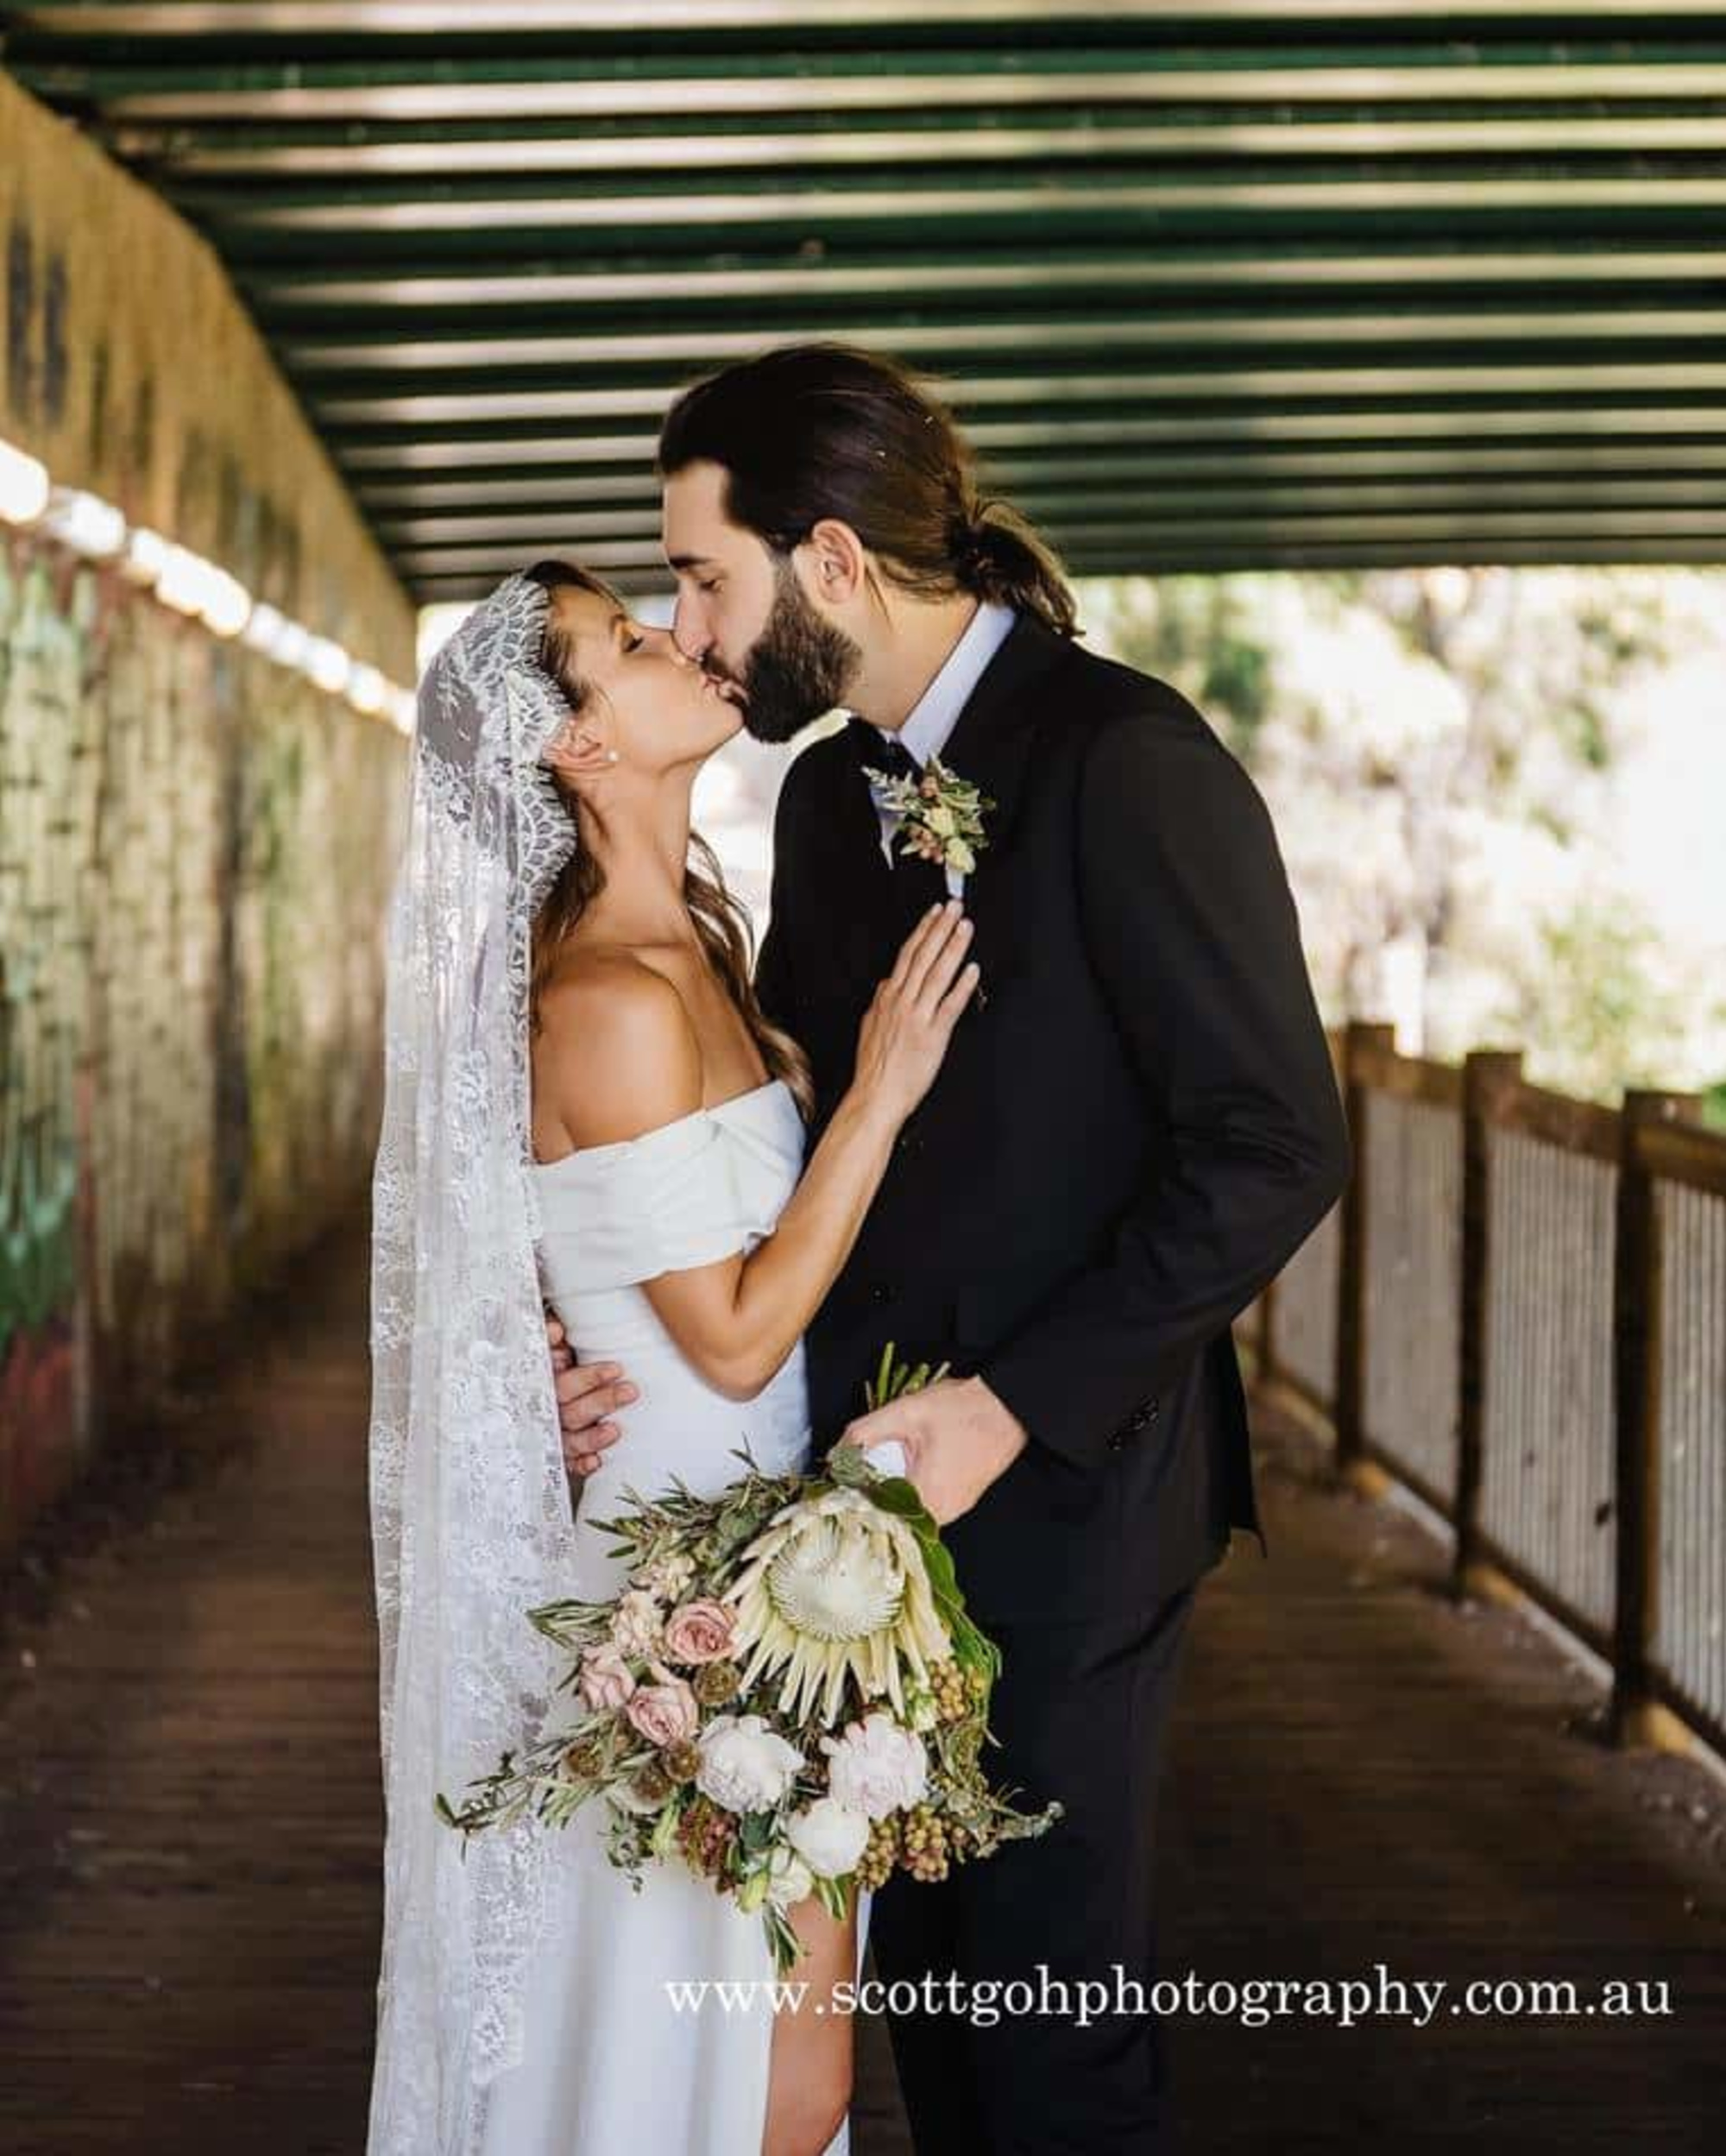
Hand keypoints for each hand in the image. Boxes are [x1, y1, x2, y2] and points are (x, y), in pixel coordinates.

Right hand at [545, 1311, 636, 1478]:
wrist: (518, 1396)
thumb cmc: (543, 1366)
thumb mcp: (543, 1350)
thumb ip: (546, 1340)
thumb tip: (556, 1331)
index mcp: (539, 1384)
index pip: (563, 1382)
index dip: (588, 1378)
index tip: (616, 1369)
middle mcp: (543, 1411)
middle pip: (571, 1411)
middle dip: (601, 1402)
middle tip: (630, 1391)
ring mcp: (549, 1434)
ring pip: (569, 1440)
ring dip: (591, 1438)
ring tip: (615, 1431)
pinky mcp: (556, 1454)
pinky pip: (567, 1464)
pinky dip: (580, 1464)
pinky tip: (595, 1462)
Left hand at [834, 1375, 1027, 1525]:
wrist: (1009, 1405)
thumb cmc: (966, 1409)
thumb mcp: (905, 1413)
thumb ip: (864, 1433)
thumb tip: (838, 1452)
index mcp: (928, 1499)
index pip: (876, 1517)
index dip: (855, 1500)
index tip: (843, 1485)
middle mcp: (944, 1513)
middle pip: (892, 1517)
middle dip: (873, 1494)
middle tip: (861, 1471)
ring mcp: (956, 1508)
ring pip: (910, 1511)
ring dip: (893, 1491)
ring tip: (887, 1464)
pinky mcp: (962, 1499)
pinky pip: (927, 1503)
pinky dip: (912, 1488)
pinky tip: (908, 1465)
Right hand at [852, 901, 979, 1126]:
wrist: (875, 1096)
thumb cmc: (875, 1067)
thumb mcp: (870, 1026)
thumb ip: (881, 1003)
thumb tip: (888, 985)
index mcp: (887, 997)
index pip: (907, 955)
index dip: (923, 931)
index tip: (934, 912)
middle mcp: (901, 1002)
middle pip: (923, 957)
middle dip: (940, 928)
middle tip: (954, 907)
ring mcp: (917, 1017)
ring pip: (936, 974)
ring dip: (952, 948)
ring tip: (965, 927)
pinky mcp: (932, 1035)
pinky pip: (949, 1006)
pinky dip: (961, 986)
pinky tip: (972, 969)